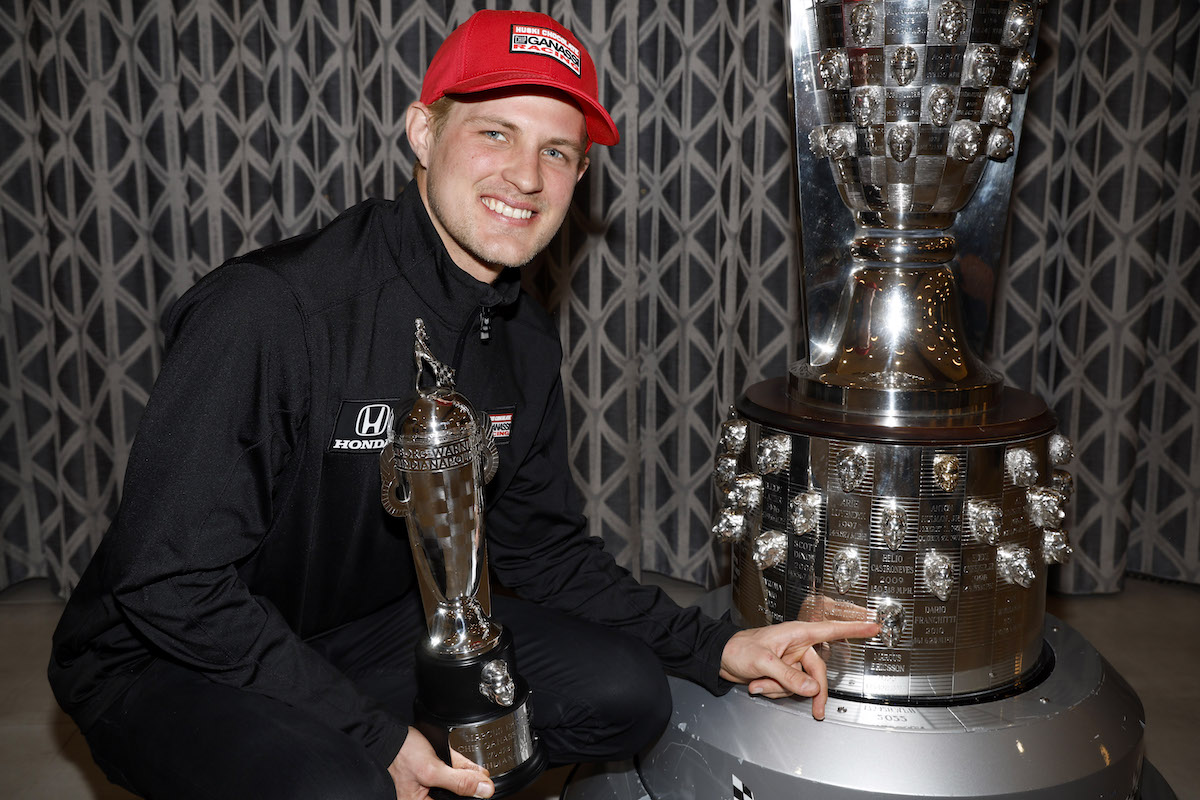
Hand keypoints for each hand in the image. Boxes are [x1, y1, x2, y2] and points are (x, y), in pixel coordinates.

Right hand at [388, 727, 493, 798]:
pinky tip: (471, 768)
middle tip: (482, 780)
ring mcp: (431, 785)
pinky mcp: (435, 772)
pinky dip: (464, 768)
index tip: (484, 790)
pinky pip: (454, 773)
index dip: (470, 797)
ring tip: (477, 774)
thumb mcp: (432, 770)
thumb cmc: (402, 753)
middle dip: (470, 786)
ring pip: (458, 784)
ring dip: (469, 776)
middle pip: (456, 795)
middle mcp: (425, 797)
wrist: (391, 733)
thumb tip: (484, 790)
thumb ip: (458, 781)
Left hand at [719, 620, 878, 719]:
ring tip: (759, 682)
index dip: (853, 629)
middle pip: (818, 673)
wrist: (721, 658)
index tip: (873, 626)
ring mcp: (791, 661)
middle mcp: (797, 646)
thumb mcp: (763, 662)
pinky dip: (775, 691)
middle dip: (811, 692)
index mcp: (796, 633)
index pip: (830, 630)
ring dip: (781, 690)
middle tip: (817, 710)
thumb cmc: (738, 649)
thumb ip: (789, 676)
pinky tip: (758, 684)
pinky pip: (790, 689)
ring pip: (802, 685)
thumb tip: (813, 688)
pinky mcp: (784, 673)